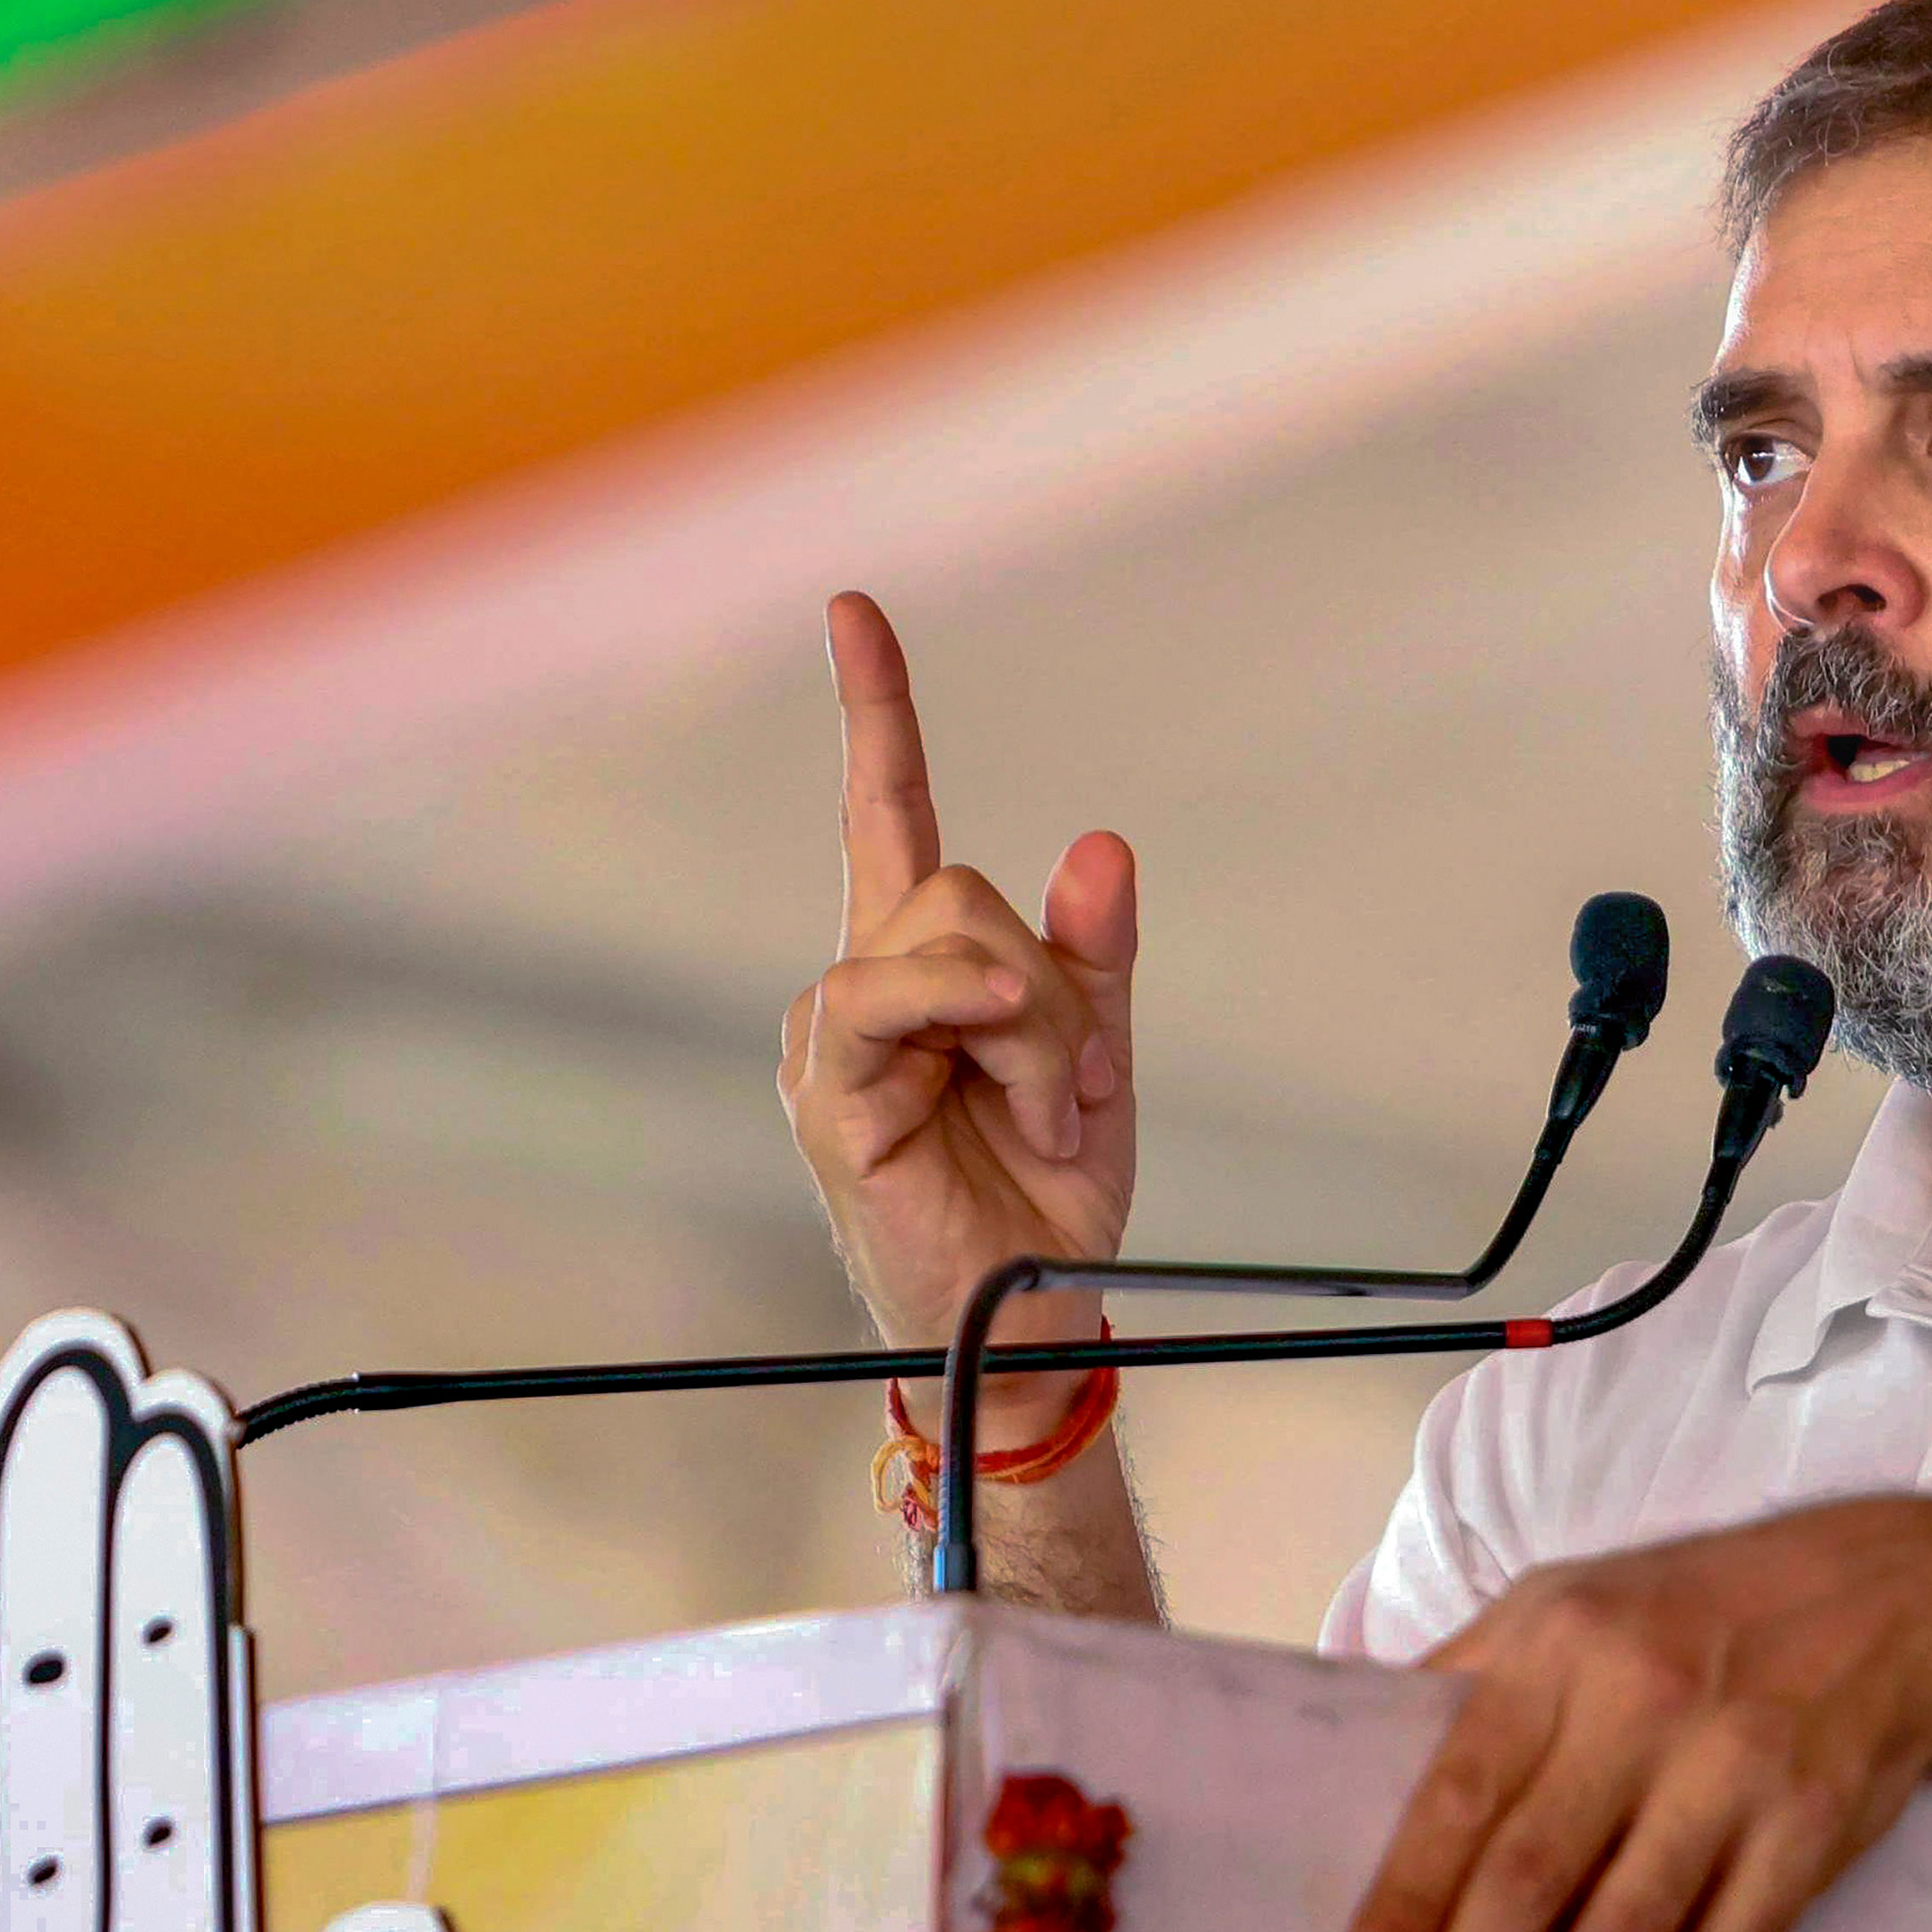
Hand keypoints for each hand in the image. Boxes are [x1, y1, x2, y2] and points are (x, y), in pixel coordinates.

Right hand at [779, 592, 1137, 1434]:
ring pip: (950, 931)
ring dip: (1034, 1026)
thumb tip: (1100, 845)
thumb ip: (1094, 955)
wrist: (1037, 1321)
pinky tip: (1008, 1078)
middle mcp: (865, 984)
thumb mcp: (1098, 1059)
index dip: (873, 709)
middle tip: (1073, 1092)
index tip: (851, 610)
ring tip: (1044, 1117)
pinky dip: (972, 1016)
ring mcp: (838, 1035)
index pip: (888, 811)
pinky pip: (890, 996)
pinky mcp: (831, 1088)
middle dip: (1051, 983)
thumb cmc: (1050, 1200)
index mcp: (925, 967)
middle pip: (961, 884)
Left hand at [1338, 1503, 1931, 1931]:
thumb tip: (1353, 1763)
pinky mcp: (1807, 1829)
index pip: (1462, 1787)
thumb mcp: (1568, 1601)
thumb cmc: (1694, 1611)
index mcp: (1561, 1646)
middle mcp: (1642, 1702)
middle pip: (1532, 1872)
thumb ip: (1467, 1678)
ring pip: (1628, 1929)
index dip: (1410, 1895)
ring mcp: (1732, 1768)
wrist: (1887, 1597)